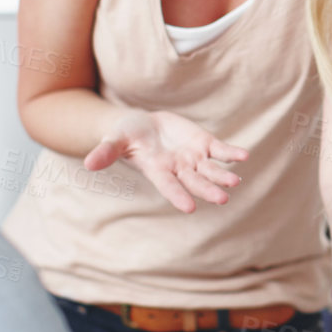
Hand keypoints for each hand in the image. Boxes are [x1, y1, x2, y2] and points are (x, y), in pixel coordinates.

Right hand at [84, 108, 247, 213]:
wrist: (142, 124)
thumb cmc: (125, 134)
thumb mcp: (114, 140)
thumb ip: (105, 152)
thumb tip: (88, 164)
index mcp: (158, 171)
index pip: (169, 186)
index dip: (178, 196)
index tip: (189, 207)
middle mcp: (178, 168)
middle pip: (195, 181)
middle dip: (208, 190)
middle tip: (222, 199)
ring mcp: (193, 157)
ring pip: (211, 169)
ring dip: (222, 176)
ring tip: (235, 182)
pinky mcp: (203, 143)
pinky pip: (220, 150)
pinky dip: (231, 153)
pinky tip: (243, 156)